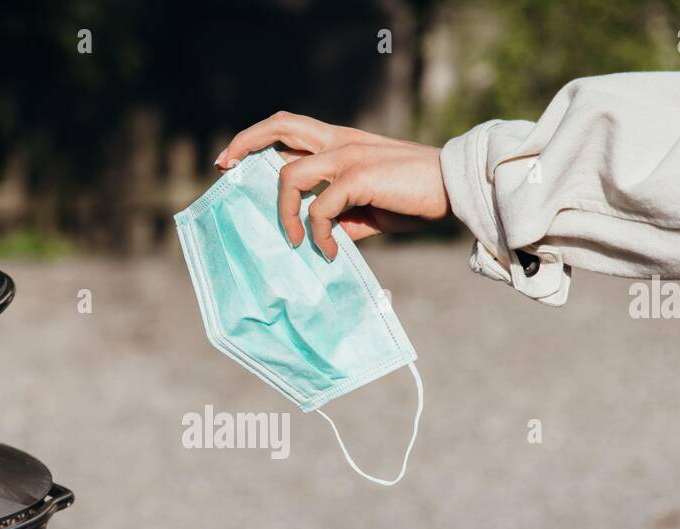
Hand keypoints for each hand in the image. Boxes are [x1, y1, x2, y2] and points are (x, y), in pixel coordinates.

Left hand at [216, 111, 450, 260]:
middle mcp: (340, 141)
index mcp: (341, 142)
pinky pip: (320, 208)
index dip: (256, 139)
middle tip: (224, 169)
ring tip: (293, 241)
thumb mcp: (369, 208)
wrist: (455, 188)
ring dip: (283, 213)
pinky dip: (318, 234)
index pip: (290, 128)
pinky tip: (330, 252)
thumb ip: (340, 216)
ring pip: (290, 176)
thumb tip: (317, 240)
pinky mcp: (358, 176)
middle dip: (245, 143)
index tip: (230, 160)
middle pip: (281, 126)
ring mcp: (348, 156)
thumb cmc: (415, 198)